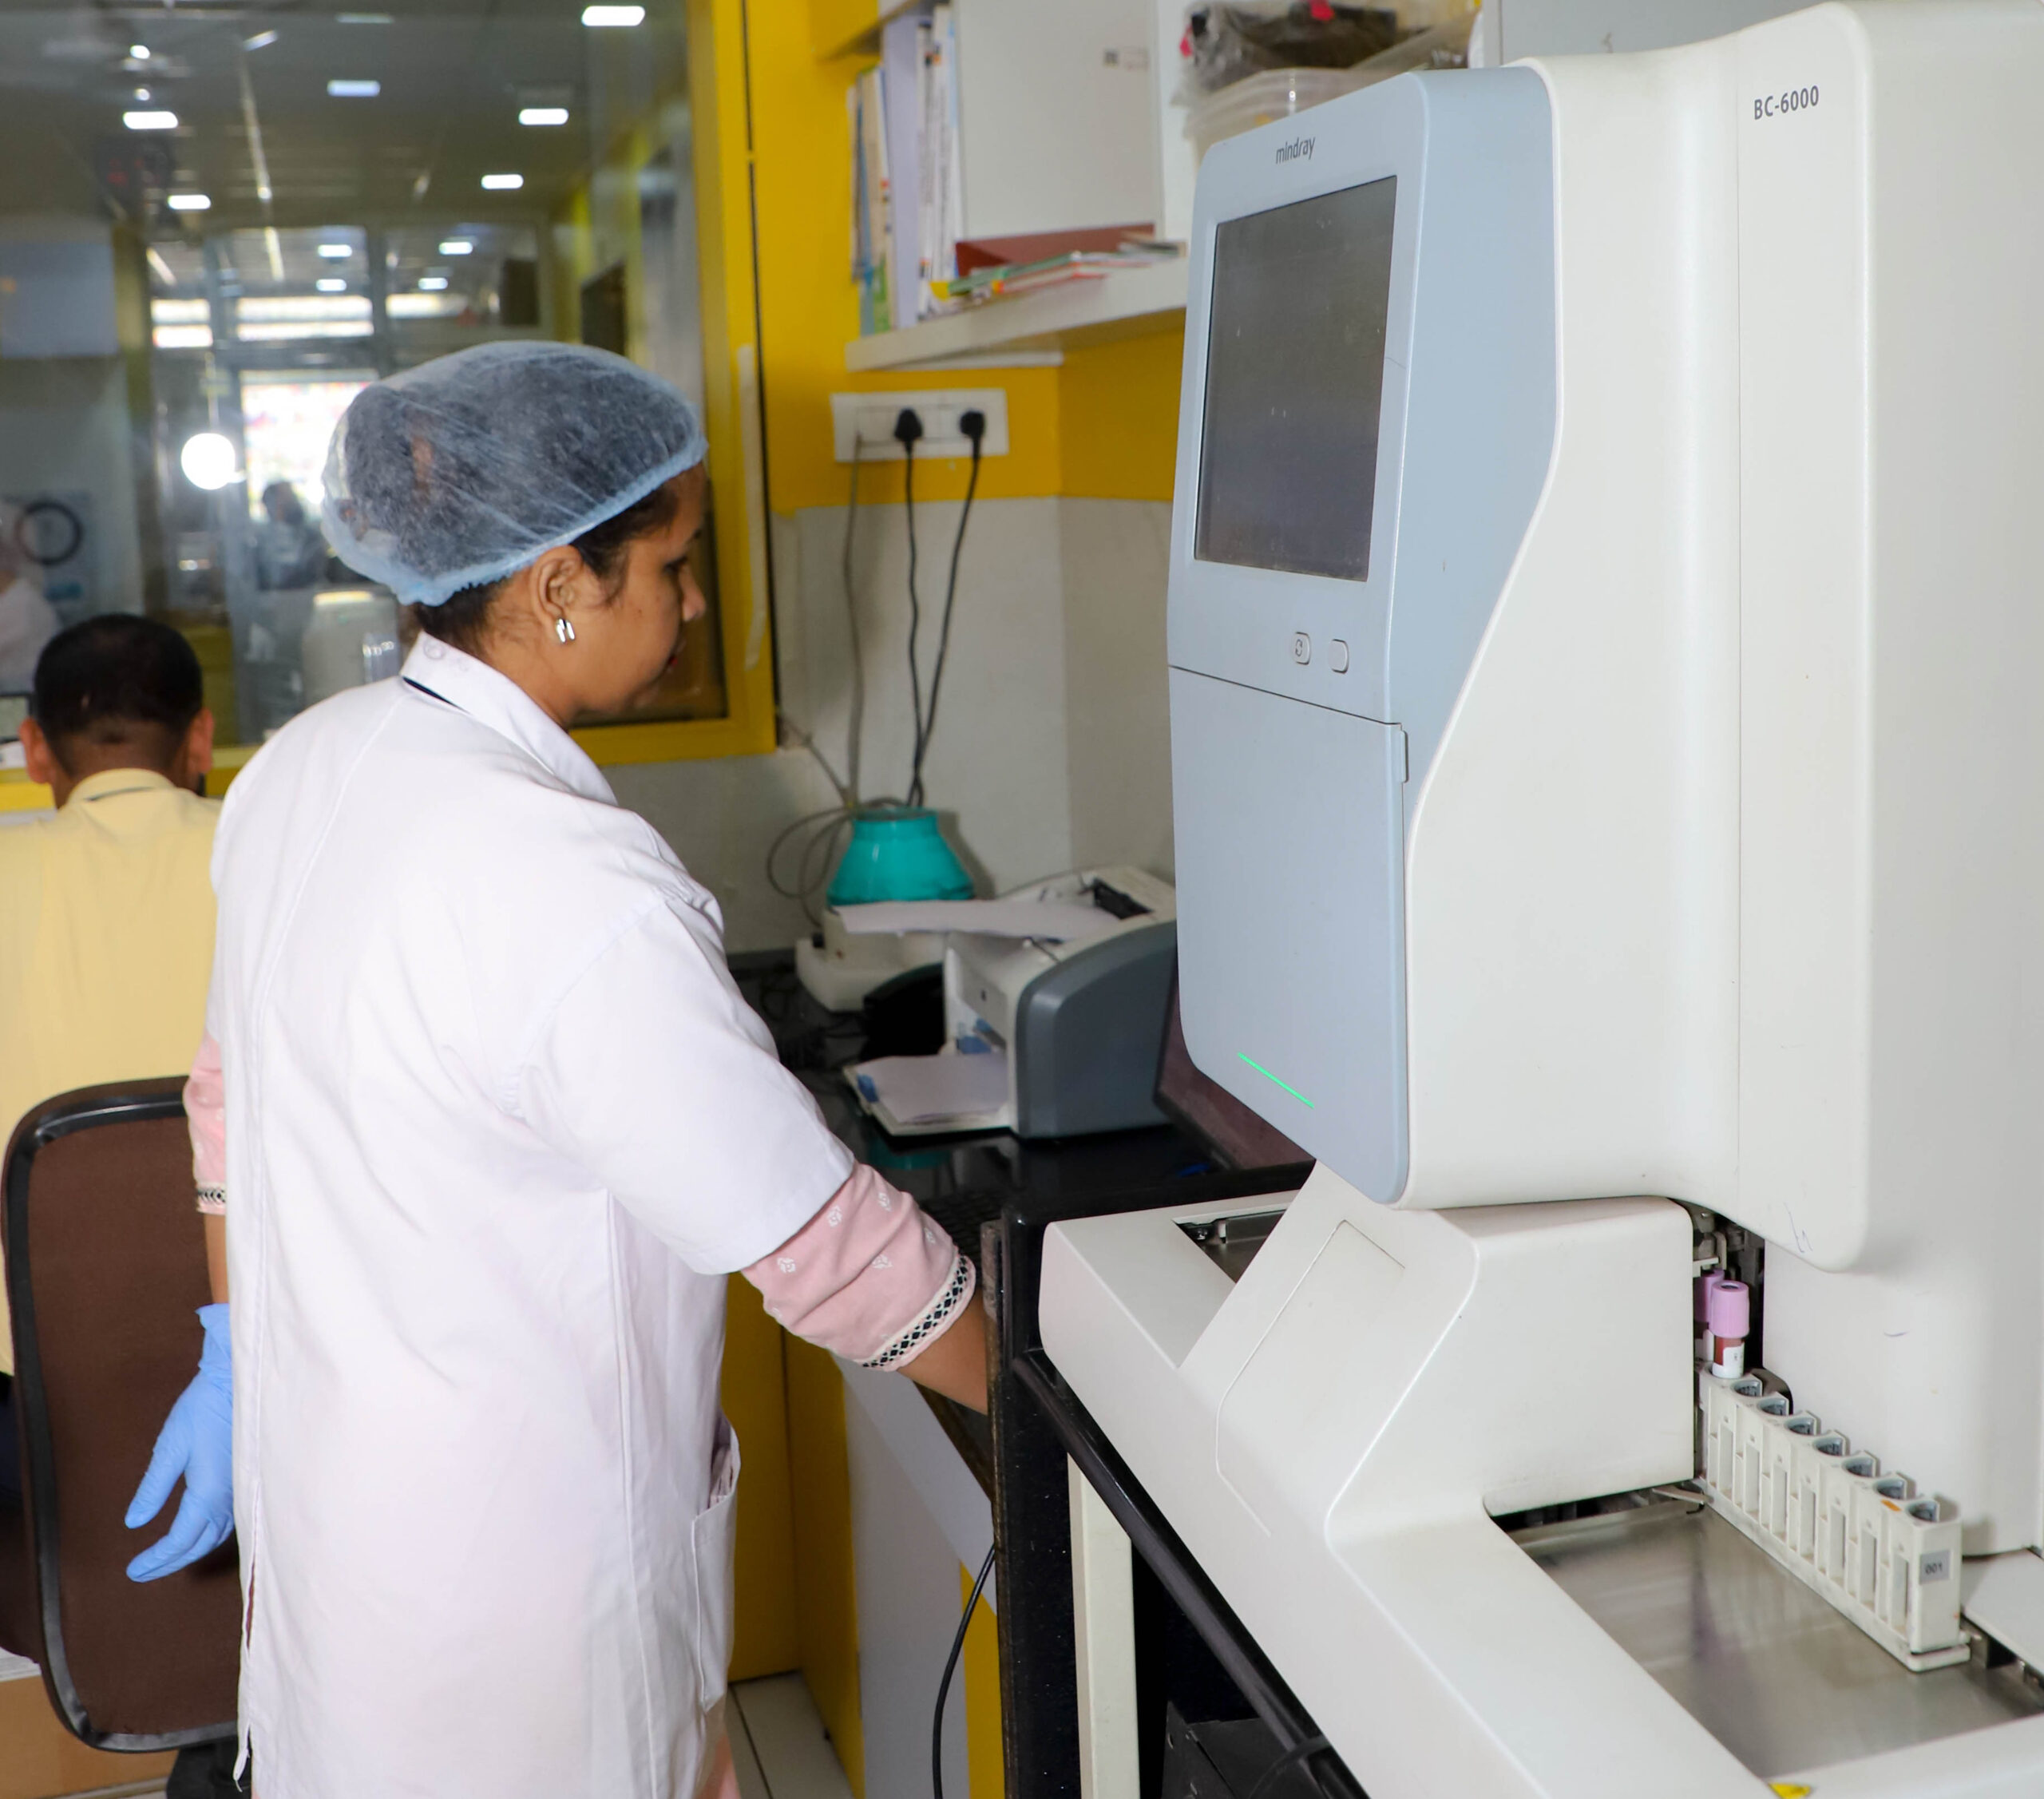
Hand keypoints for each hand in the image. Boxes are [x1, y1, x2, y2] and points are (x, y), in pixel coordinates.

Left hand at [125, 1303, 233, 1581]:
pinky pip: (229, 1520)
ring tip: (169, 1557)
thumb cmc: (201, 1410)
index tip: (133, 1570)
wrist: (238, 1382)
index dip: (156, 1559)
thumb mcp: (169, 1448)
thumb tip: (134, 1522)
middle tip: (144, 1571)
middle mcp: (228, 1498)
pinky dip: (210, 1535)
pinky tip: (200, 1531)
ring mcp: (240, 1489)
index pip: (180, 1540)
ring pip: (218, 1535)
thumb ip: (152, 1489)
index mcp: (207, 1494)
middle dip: (171, 1562)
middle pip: (200, 1544)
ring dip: (192, 1550)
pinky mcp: (246, 1479)